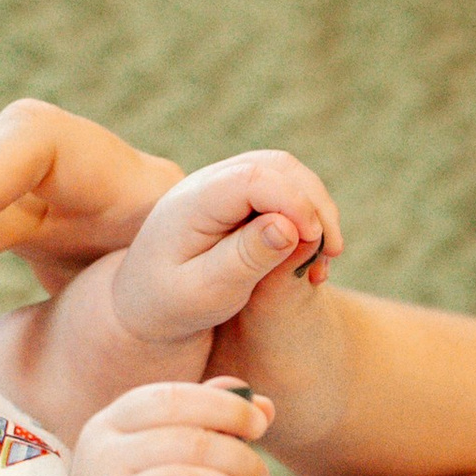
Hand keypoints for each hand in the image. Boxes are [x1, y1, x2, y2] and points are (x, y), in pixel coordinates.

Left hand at [107, 149, 341, 346]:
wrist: (142, 307)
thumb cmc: (169, 307)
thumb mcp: (204, 292)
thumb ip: (243, 259)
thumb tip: (289, 227)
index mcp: (192, 202)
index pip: (254, 178)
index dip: (294, 202)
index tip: (315, 241)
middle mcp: (208, 182)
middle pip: (278, 167)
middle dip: (315, 204)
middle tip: (332, 253)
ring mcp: (223, 186)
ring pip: (287, 175)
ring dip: (316, 211)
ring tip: (325, 260)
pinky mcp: (237, 199)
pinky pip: (284, 192)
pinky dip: (306, 219)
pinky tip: (311, 258)